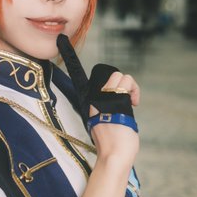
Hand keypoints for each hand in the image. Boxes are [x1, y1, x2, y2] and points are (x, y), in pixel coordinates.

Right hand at [57, 34, 139, 162]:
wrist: (113, 156)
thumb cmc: (113, 146)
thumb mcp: (106, 125)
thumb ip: (109, 113)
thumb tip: (122, 111)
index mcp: (91, 104)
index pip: (82, 79)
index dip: (71, 59)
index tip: (62, 40)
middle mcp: (95, 99)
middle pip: (112, 75)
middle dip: (125, 86)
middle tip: (129, 102)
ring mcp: (104, 99)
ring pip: (122, 77)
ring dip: (132, 89)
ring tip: (132, 105)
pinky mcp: (114, 100)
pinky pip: (127, 84)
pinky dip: (135, 92)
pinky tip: (134, 104)